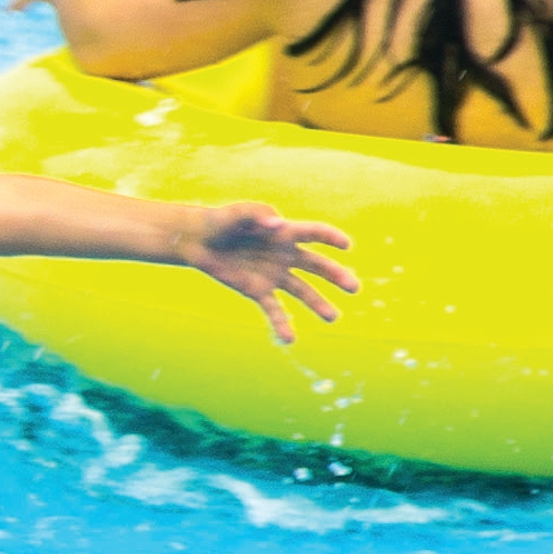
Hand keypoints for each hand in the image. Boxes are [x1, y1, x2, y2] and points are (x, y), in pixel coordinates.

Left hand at [178, 202, 356, 343]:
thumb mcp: (237, 214)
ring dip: (318, 304)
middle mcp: (285, 255)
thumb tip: (277, 225)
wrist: (199, 241)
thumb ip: (257, 215)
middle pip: (316, 266)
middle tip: (353, 288)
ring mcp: (274, 274)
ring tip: (332, 318)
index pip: (314, 233)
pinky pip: (274, 309)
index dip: (331, 237)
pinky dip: (281, 324)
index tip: (346, 245)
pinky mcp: (258, 290)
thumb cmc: (221, 221)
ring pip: (302, 290)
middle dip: (336, 276)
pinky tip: (289, 340)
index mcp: (284, 232)